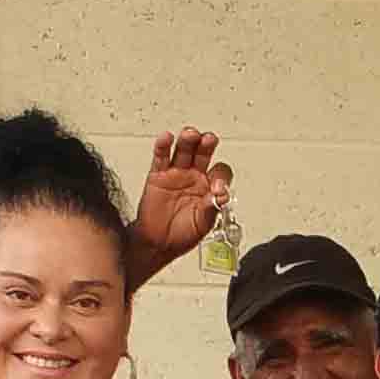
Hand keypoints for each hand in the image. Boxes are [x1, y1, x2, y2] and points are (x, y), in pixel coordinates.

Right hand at [126, 128, 227, 272]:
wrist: (158, 244)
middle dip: (207, 144)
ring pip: (184, 150)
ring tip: (191, 135)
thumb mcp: (203, 224)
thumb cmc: (182, 234)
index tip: (217, 187)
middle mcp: (194, 176)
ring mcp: (176, 173)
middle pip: (203, 153)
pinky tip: (167, 138)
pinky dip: (163, 146)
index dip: (220, 176)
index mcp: (209, 187)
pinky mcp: (158, 175)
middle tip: (209, 140)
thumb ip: (211, 208)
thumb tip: (221, 196)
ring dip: (188, 140)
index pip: (220, 172)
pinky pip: (161, 157)